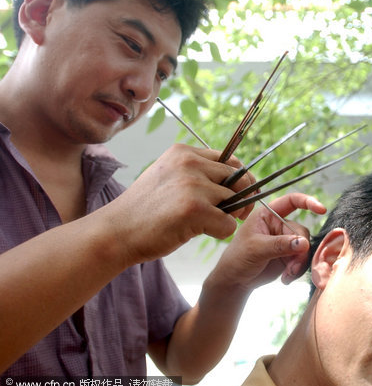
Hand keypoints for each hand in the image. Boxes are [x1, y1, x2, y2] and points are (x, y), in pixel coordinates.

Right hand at [97, 143, 255, 264]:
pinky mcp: (194, 209)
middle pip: (238, 178)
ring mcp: (192, 185)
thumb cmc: (145, 211)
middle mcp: (190, 162)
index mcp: (183, 152)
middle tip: (235, 214)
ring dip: (226, 217)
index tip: (235, 196)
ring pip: (235, 201)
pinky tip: (199, 233)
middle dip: (241, 198)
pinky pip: (228, 223)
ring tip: (203, 224)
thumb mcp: (168, 177)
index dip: (237, 180)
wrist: (115, 232)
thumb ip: (196, 173)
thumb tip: (237, 178)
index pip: (229, 160)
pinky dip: (220, 233)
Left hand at [209, 193, 326, 292]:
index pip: (291, 201)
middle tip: (292, 267)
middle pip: (301, 232)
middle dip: (300, 251)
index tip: (321, 209)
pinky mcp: (289, 256)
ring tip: (287, 275)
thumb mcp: (256, 249)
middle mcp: (279, 225)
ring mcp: (286, 241)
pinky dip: (297, 270)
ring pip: (304, 248)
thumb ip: (280, 245)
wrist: (235, 281)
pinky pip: (302, 260)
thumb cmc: (238, 258)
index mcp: (268, 214)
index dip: (308, 202)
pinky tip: (285, 279)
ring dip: (299, 263)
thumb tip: (304, 243)